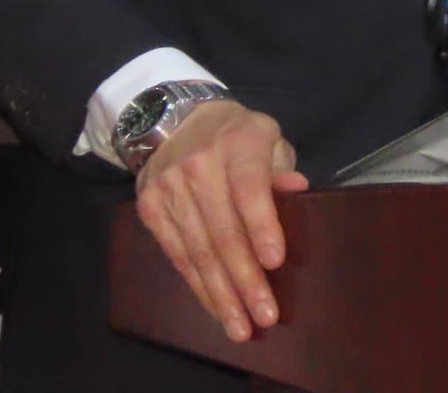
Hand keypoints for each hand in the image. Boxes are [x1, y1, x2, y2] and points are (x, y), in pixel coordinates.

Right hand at [133, 100, 310, 342]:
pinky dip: (198, 287)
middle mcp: (198, 166)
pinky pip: (177, 257)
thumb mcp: (268, 138)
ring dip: (221, 295)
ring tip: (241, 327)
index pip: (248, 188)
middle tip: (265, 316)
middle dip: (245, 279)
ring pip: (198, 252)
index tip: (275, 262)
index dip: (262, 226)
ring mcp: (168, 189)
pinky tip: (216, 309)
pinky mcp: (149, 210)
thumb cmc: (237, 135)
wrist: (174, 121)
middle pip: (222, 231)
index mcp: (237, 142)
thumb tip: (298, 190)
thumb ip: (280, 167)